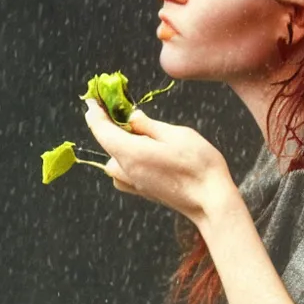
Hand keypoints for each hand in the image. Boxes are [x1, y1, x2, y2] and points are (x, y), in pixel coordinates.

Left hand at [82, 98, 232, 222]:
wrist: (212, 202)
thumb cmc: (199, 167)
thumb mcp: (177, 134)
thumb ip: (150, 125)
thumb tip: (132, 117)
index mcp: (131, 152)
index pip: (101, 130)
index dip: (94, 113)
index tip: (91, 101)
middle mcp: (127, 170)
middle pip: (107, 145)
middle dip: (111, 128)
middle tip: (124, 113)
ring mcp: (134, 184)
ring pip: (113, 162)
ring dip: (119, 147)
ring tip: (139, 137)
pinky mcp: (143, 192)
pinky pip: (122, 176)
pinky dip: (124, 164)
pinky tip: (142, 157)